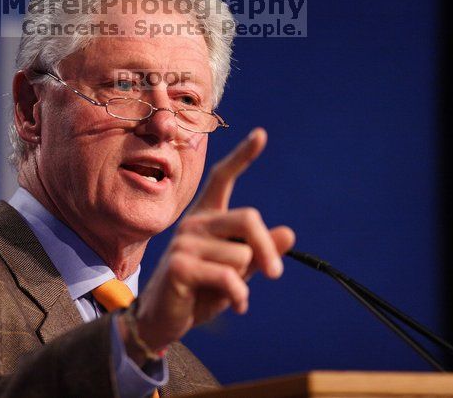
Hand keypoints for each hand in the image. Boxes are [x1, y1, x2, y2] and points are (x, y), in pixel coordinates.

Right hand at [133, 127, 295, 353]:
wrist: (163, 319)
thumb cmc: (201, 292)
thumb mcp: (237, 271)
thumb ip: (259, 252)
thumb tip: (289, 233)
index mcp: (206, 217)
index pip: (222, 178)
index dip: (242, 156)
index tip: (261, 134)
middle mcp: (194, 222)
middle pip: (248, 218)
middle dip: (266, 249)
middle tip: (275, 274)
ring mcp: (184, 242)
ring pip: (241, 255)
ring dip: (242, 281)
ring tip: (226, 293)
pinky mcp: (180, 265)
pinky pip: (228, 277)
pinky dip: (238, 296)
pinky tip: (234, 305)